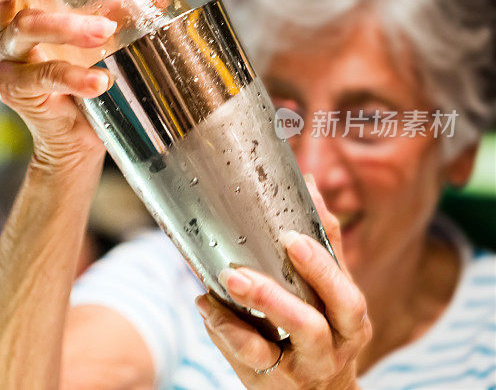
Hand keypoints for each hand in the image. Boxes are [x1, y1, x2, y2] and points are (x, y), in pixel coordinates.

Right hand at [0, 0, 181, 167]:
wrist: (81, 136)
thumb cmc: (86, 74)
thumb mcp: (105, 34)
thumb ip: (125, 7)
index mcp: (18, 3)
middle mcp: (3, 27)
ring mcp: (6, 60)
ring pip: (23, 29)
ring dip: (66, 26)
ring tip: (105, 33)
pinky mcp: (16, 91)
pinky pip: (42, 77)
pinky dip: (74, 76)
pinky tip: (101, 80)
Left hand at [195, 175, 371, 388]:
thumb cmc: (320, 336)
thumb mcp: (329, 297)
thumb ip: (323, 248)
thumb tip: (308, 186)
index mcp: (349, 316)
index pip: (344, 286)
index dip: (322, 261)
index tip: (291, 235)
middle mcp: (337, 342)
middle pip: (333, 311)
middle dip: (306, 277)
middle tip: (278, 247)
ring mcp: (308, 364)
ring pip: (298, 333)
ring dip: (265, 300)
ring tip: (232, 276)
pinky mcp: (274, 380)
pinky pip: (252, 355)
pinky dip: (226, 328)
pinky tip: (205, 305)